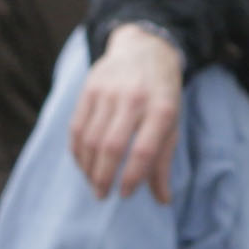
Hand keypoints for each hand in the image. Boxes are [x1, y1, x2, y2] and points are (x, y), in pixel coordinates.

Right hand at [70, 24, 184, 202]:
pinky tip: (82, 163)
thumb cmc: (162, 93)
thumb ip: (164, 161)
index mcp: (162, 108)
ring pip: (90, 138)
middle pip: (111, 146)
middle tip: (101, 195)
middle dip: (103, 177)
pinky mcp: (90, 88)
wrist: (145, 48)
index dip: (132, 176)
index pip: (144, 150)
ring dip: (88, 167)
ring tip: (92, 183)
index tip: (124, 194)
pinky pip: (77, 126)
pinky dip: (77, 151)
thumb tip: (163, 200)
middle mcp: (135, 98)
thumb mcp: (172, 122)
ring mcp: (109, 91)